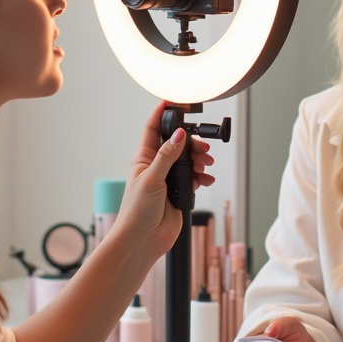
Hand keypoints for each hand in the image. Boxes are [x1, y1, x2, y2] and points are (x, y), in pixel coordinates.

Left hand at [113, 101, 214, 260]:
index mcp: (144, 158)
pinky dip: (202, 176)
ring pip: (187, 160)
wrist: (142, 240)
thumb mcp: (152, 178)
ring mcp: (168, 179)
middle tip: (202, 148)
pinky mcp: (179, 192)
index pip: (153, 129)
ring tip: (206, 165)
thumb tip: (179, 135)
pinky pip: (194, 178)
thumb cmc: (136, 211)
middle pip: (177, 144)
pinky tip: (206, 179)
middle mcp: (156, 166)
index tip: (172, 101)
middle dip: (191, 142)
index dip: (162, 114)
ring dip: (199, 160)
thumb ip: (167, 156)